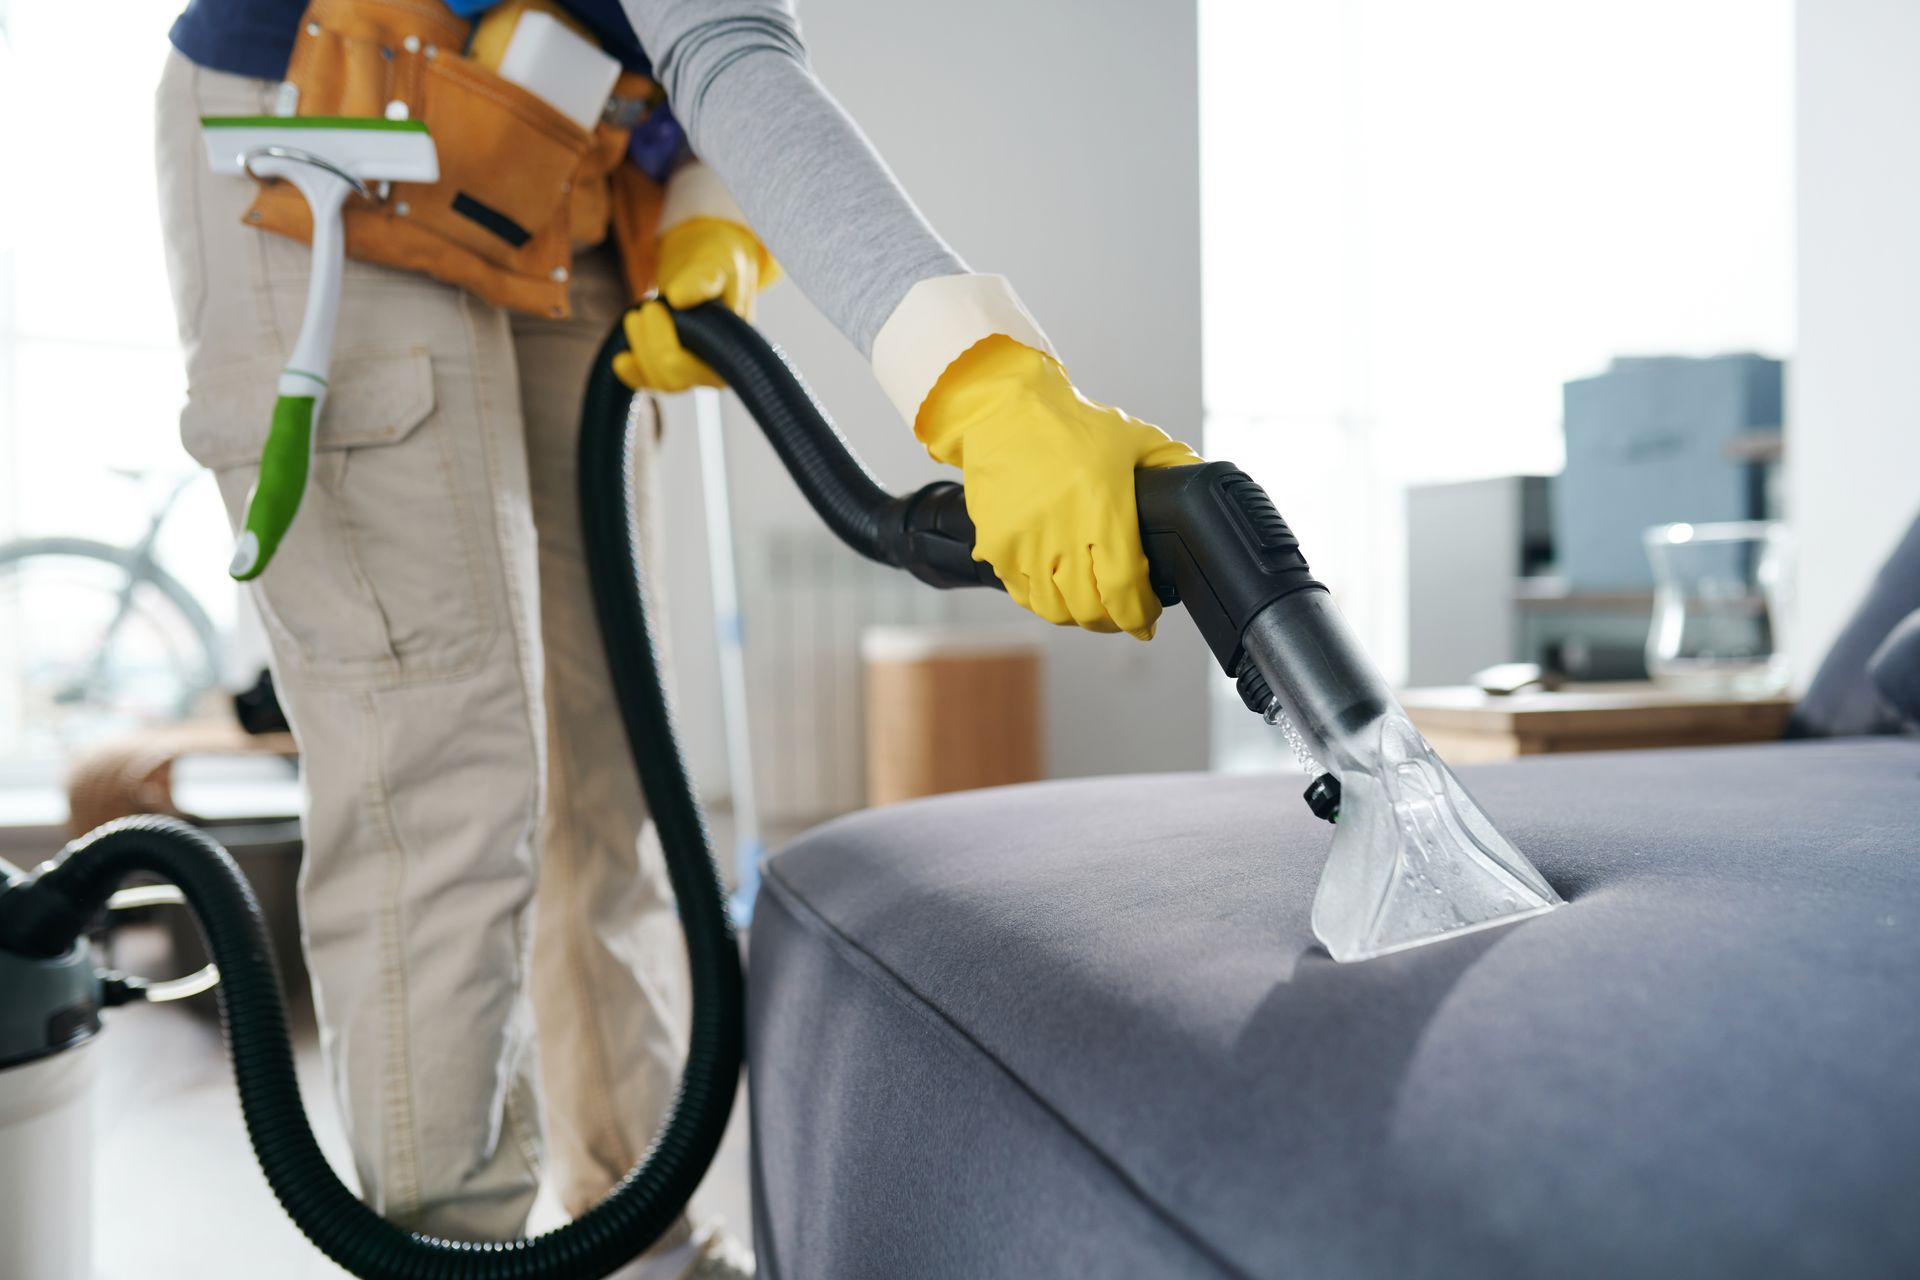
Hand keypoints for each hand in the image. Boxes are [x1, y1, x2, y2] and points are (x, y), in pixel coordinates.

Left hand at [613, 217, 778, 391]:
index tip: (654, 309)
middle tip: (648, 306)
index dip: (668, 347)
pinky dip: (632, 371)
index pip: (692, 369)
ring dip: (641, 347)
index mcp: (733, 354)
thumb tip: (678, 298)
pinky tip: (621, 359)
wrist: (706, 264)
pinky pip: (647, 382)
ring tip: (639, 313)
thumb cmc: (719, 263)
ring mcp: (691, 373)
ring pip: (656, 380)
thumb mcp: (716, 263)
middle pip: (670, 378)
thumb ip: (702, 279)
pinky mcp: (671, 368)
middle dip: (651, 342)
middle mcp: (714, 371)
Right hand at [917, 335, 1200, 638]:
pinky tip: (1057, 589)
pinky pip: (1022, 594)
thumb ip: (1174, 463)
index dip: (1140, 616)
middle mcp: (1062, 531)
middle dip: (1113, 621)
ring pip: (1054, 609)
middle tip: (1123, 615)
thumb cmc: (1072, 423)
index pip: (1124, 590)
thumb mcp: (1134, 437)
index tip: (1148, 617)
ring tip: (1091, 604)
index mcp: (1104, 508)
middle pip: (1090, 609)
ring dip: (1077, 615)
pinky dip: (1043, 600)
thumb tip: (1210, 484)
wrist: (1005, 410)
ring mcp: (1025, 543)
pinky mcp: (997, 546)